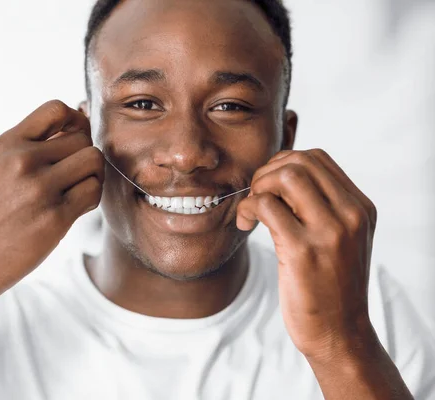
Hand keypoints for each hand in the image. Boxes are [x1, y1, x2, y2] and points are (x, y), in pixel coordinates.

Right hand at [0, 100, 103, 307]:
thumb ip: (23, 148)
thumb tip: (70, 129)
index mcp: (6, 145)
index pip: (56, 109)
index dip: (75, 121)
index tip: (73, 140)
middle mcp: (22, 161)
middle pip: (82, 137)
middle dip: (84, 155)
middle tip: (74, 176)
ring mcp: (39, 189)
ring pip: (94, 161)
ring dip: (92, 175)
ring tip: (76, 190)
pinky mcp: (55, 218)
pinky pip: (93, 192)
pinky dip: (90, 198)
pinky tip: (74, 208)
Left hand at [236, 149, 377, 361]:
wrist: (339, 333)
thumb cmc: (330, 285)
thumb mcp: (340, 239)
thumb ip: (321, 206)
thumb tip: (280, 174)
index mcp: (360, 208)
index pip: (317, 158)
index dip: (283, 163)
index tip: (269, 187)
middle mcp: (351, 214)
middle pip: (300, 160)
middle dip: (267, 171)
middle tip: (256, 196)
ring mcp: (330, 232)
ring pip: (286, 176)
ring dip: (258, 186)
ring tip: (252, 210)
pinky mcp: (303, 250)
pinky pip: (266, 206)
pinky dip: (248, 207)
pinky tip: (245, 223)